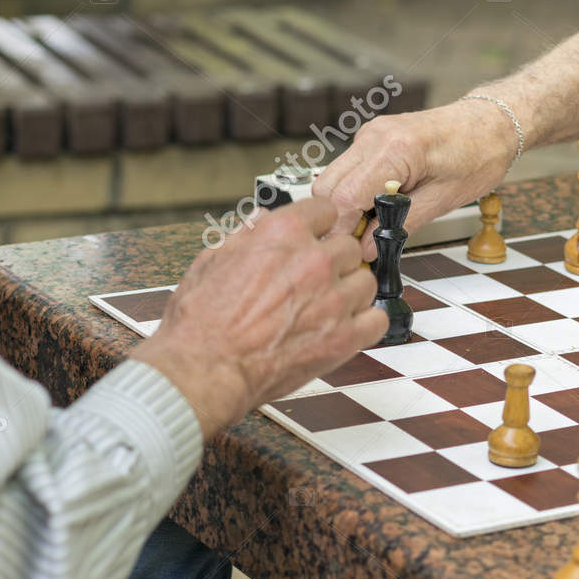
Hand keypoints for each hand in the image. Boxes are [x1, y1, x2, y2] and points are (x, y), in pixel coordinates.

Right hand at [133, 198, 384, 436]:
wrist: (205, 368)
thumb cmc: (201, 320)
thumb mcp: (213, 259)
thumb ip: (246, 235)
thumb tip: (262, 220)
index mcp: (283, 234)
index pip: (326, 210)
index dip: (319, 225)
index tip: (317, 236)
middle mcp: (314, 261)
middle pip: (349, 247)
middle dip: (334, 260)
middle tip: (315, 279)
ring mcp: (333, 300)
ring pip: (366, 281)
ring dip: (350, 291)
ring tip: (327, 306)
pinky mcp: (343, 338)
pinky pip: (377, 319)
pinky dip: (365, 322)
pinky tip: (346, 326)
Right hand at [312, 97, 517, 256]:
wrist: (492, 121)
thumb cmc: (480, 153)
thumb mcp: (444, 199)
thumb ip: (401, 225)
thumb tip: (368, 246)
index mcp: (397, 149)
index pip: (344, 196)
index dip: (340, 229)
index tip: (346, 251)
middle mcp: (376, 136)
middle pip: (326, 186)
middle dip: (335, 219)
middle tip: (357, 243)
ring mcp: (371, 133)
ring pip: (331, 177)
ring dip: (342, 206)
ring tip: (368, 226)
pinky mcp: (372, 137)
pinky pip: (347, 169)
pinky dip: (352, 192)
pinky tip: (374, 206)